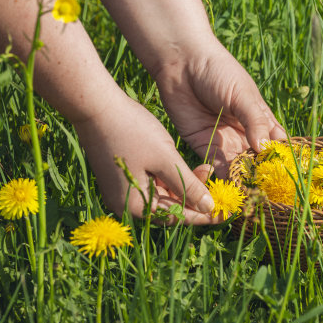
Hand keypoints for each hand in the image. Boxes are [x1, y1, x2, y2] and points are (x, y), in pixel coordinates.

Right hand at [73, 93, 219, 224]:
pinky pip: (154, 184)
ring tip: (207, 170)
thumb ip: (189, 186)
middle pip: (171, 208)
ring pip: (164, 195)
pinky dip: (172, 178)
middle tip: (222, 191)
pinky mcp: (124, 176)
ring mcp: (124, 191)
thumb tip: (209, 209)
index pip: (177, 217)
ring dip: (186, 185)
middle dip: (197, 198)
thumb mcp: (166, 160)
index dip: (204, 214)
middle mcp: (126, 205)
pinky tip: (190, 168)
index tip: (226, 213)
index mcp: (135, 207)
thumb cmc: (132, 131)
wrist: (97, 105)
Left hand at [153, 38, 286, 177]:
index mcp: (260, 119)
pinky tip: (228, 187)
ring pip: (237, 166)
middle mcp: (244, 133)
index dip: (281, 158)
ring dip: (242, 179)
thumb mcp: (242, 95)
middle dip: (261, 174)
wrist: (182, 64)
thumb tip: (265, 148)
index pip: (275, 143)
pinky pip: (214, 166)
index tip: (286, 174)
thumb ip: (255, 121)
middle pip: (257, 160)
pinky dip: (221, 177)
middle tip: (267, 191)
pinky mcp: (203, 145)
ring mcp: (224, 140)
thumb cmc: (218, 71)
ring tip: (249, 193)